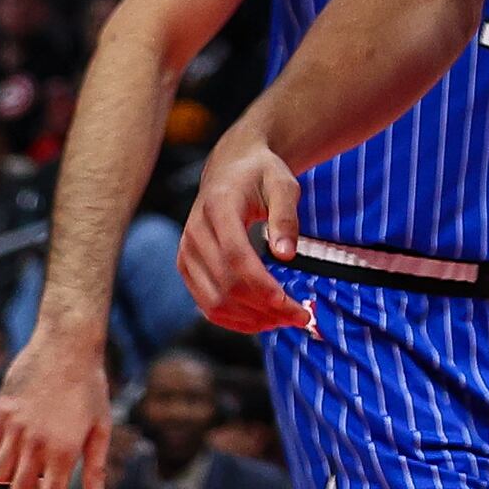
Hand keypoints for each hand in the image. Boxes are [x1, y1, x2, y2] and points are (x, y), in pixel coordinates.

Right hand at [0, 331, 113, 488]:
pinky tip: (13, 439)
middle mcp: (35, 443)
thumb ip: (96, 464)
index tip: (52, 486)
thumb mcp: (101, 425)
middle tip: (40, 476)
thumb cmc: (91, 386)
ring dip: (11, 473)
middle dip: (28, 488)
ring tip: (27, 458)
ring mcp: (14, 427)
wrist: (68, 344)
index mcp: (64, 451)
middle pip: (19, 488)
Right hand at [176, 120, 315, 334]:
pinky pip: (206, 304)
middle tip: (301, 316)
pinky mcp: (187, 267)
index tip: (288, 302)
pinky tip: (263, 321)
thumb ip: (285, 216)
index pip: (235, 255)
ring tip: (286, 320)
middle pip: (225, 284)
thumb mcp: (283, 184)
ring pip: (214, 302)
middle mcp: (195, 233)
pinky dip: (235, 320)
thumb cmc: (262, 174)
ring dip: (251, 319)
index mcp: (218, 207)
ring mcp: (187, 253)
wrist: (231, 168)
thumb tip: (287, 255)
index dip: (260, 283)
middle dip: (264, 307)